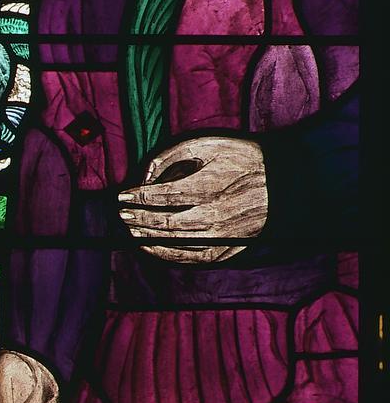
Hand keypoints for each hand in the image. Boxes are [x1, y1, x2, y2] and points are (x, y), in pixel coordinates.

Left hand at [119, 134, 266, 264]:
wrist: (281, 182)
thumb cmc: (241, 158)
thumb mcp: (207, 144)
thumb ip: (172, 156)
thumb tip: (146, 175)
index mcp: (211, 186)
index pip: (164, 195)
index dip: (138, 197)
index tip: (122, 196)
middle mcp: (216, 214)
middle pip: (166, 222)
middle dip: (139, 218)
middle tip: (122, 214)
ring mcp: (223, 235)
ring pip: (176, 241)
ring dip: (147, 237)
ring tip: (132, 229)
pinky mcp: (228, 248)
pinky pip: (192, 258)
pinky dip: (168, 255)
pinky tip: (151, 247)